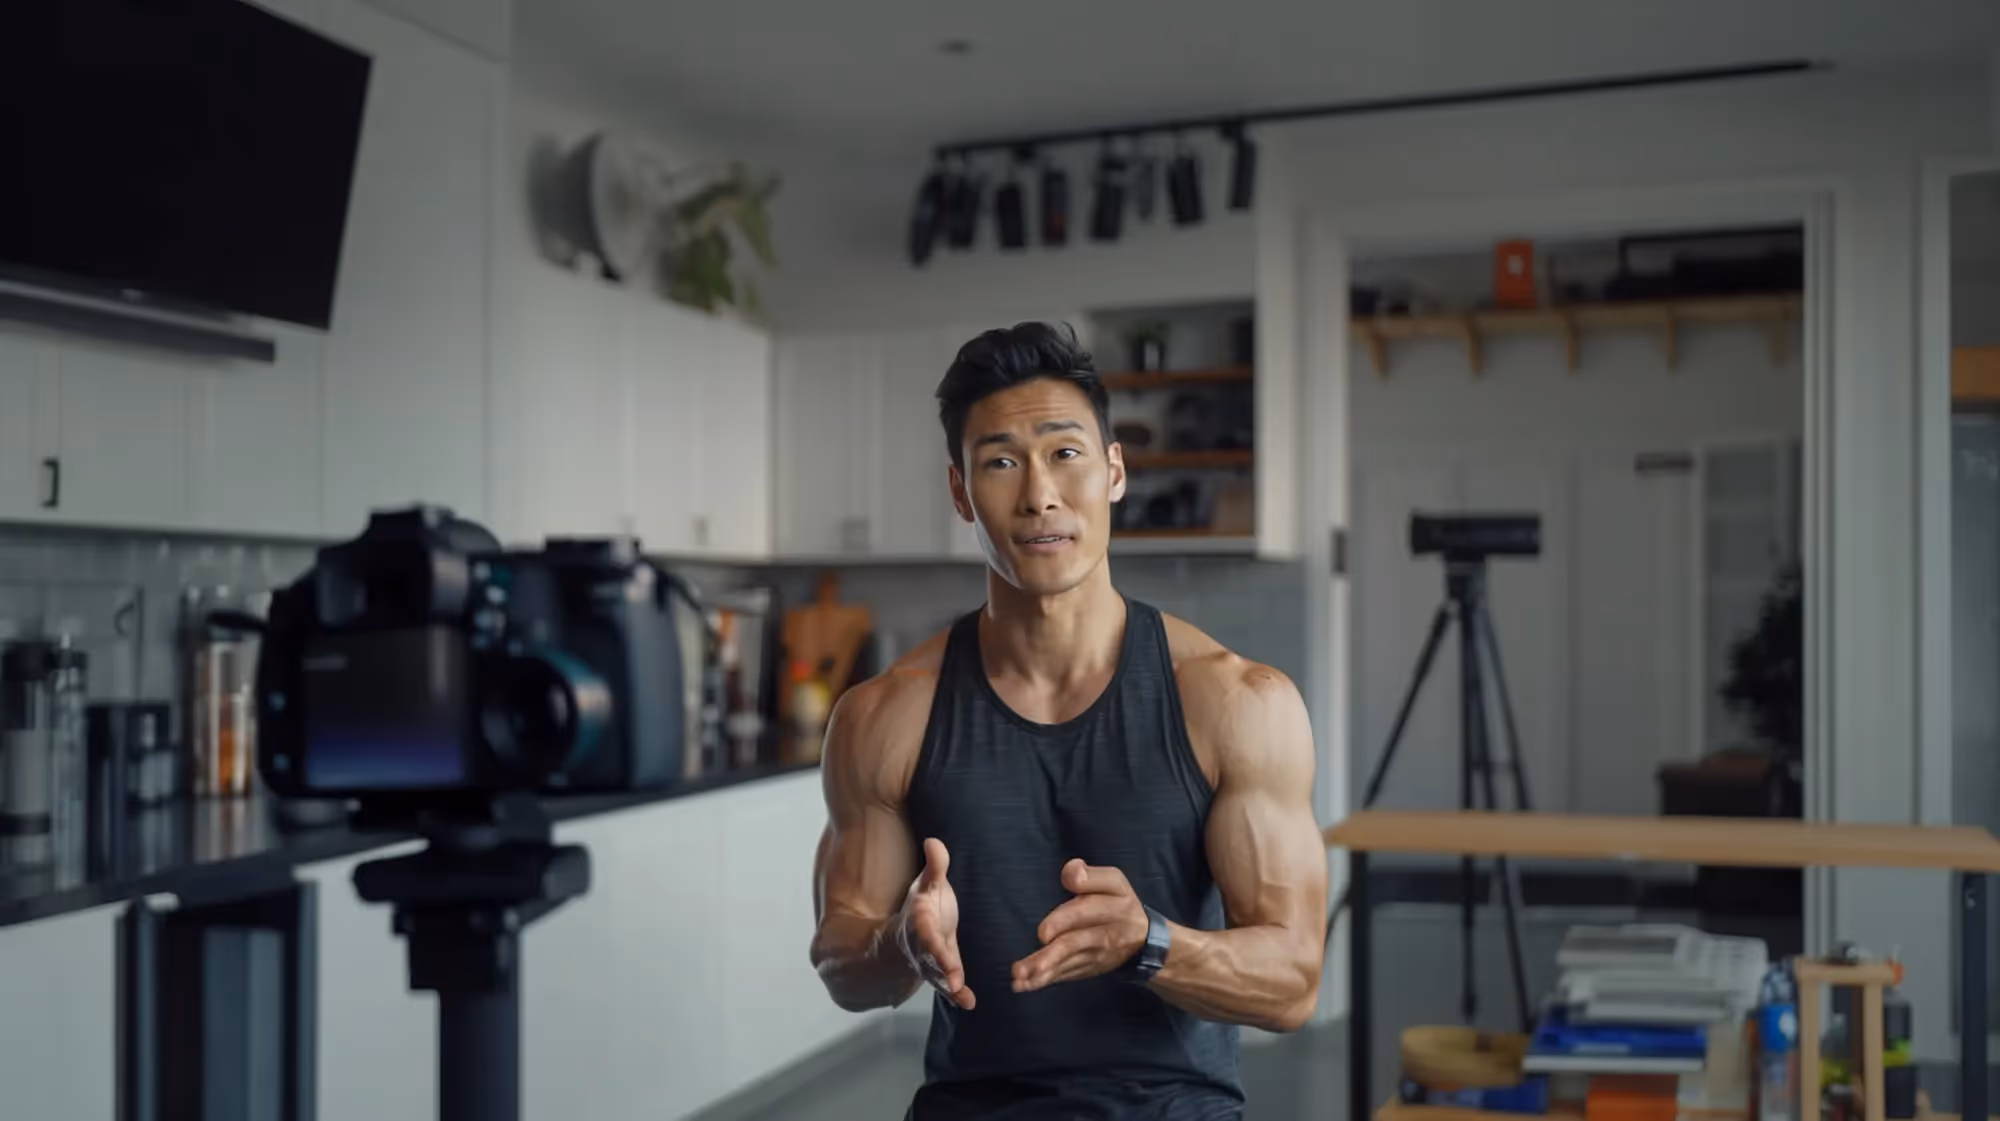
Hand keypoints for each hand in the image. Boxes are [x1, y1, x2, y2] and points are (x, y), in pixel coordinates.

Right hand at [896, 838, 974, 1009]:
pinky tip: (969, 1003)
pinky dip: (957, 996)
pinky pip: (948, 986)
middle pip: (932, 956)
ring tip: (962, 995)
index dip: (930, 937)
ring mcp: (932, 961)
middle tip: (954, 980)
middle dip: (943, 967)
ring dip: (950, 985)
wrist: (908, 930)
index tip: (938, 943)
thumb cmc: (923, 905)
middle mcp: (924, 943)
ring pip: (938, 975)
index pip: (925, 929)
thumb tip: (934, 841)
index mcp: (921, 920)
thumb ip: (935, 866)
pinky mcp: (942, 971)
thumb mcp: (927, 884)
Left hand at [1011, 858, 1149, 993]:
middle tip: (1021, 968)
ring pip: (1066, 965)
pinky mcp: (1084, 970)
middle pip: (1072, 945)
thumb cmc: (1121, 904)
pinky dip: (1043, 982)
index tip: (1042, 934)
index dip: (1063, 922)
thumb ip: (1092, 876)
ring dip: (1041, 974)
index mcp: (1110, 909)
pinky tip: (1023, 985)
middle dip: (1047, 957)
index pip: (1085, 913)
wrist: (1144, 941)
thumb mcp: (1115, 882)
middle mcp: (1101, 937)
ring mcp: (1092, 958)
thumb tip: (1071, 871)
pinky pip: (1063, 976)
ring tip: (1018, 980)